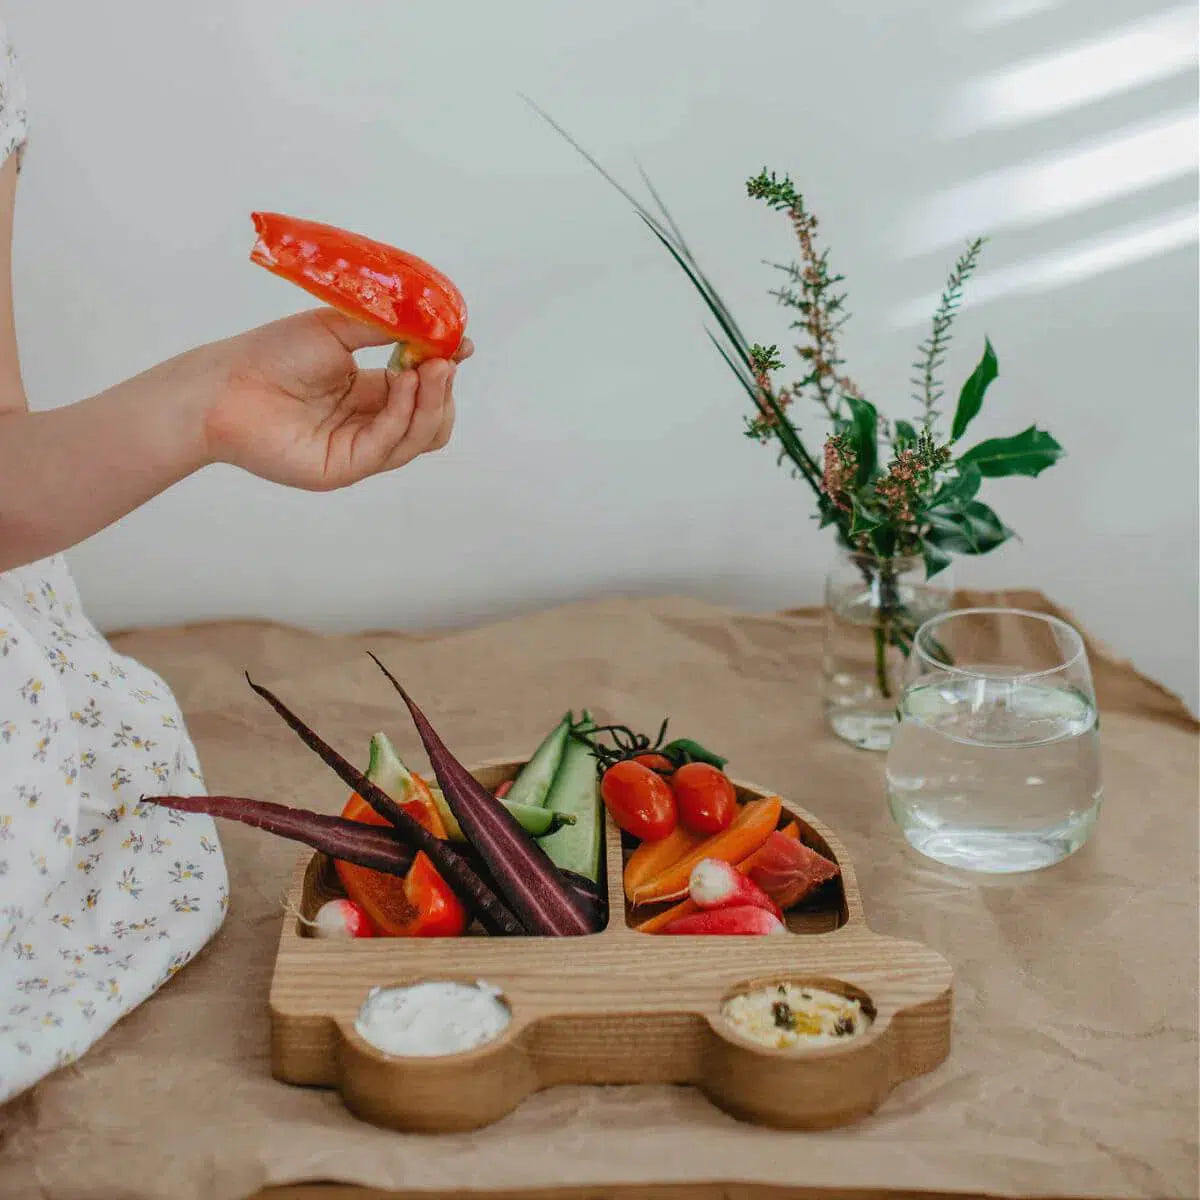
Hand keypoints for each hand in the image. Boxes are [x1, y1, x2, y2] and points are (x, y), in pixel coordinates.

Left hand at [201, 307, 473, 490]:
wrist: (226, 385)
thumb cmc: (273, 353)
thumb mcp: (340, 327)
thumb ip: (389, 328)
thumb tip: (442, 329)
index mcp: (370, 392)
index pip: (425, 389)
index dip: (445, 369)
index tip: (461, 345)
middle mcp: (370, 423)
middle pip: (433, 419)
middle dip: (444, 388)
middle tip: (443, 358)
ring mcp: (361, 449)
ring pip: (422, 437)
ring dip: (431, 401)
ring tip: (425, 367)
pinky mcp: (347, 468)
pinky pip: (391, 446)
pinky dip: (403, 413)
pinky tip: (400, 383)